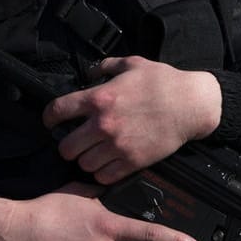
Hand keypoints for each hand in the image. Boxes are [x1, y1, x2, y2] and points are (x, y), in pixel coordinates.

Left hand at [43, 56, 221, 183]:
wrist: (192, 104)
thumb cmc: (163, 82)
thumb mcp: (131, 64)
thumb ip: (105, 67)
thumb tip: (89, 71)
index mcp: (99, 98)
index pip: (57, 111)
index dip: (48, 118)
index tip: (50, 122)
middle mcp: (104, 124)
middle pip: (66, 147)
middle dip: (67, 145)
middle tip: (74, 142)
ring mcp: (118, 145)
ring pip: (83, 164)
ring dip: (85, 159)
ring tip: (92, 153)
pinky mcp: (133, 162)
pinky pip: (104, 176)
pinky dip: (101, 173)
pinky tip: (106, 164)